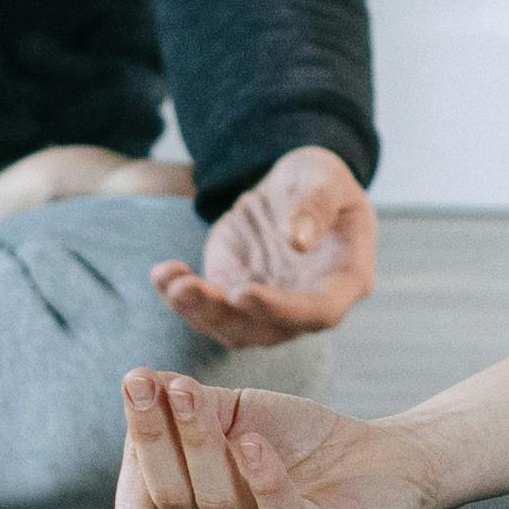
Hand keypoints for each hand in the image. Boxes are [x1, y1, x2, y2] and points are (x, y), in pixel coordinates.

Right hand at [113, 370, 443, 508]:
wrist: (382, 457)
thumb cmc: (297, 439)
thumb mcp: (235, 414)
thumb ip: (186, 406)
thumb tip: (137, 380)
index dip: (137, 450)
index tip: (137, 383)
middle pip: (173, 502)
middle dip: (155, 438)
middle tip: (146, 382)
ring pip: (218, 505)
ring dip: (199, 441)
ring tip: (190, 391)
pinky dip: (262, 476)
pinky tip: (250, 438)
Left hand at [150, 143, 374, 348]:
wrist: (289, 187)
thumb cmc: (318, 180)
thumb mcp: (323, 177)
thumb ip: (316, 205)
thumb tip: (297, 240)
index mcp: (345, 280)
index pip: (319, 312)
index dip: (283, 311)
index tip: (243, 292)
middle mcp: (307, 305)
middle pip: (269, 331)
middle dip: (226, 315)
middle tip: (189, 289)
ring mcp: (269, 307)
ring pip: (232, 328)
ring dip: (197, 311)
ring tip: (170, 280)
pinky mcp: (234, 298)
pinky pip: (206, 309)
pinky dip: (181, 297)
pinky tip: (162, 273)